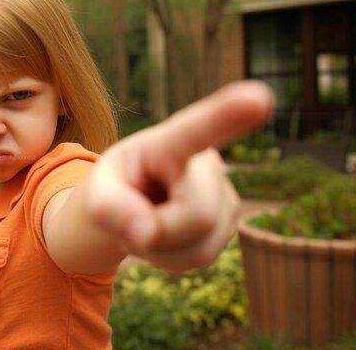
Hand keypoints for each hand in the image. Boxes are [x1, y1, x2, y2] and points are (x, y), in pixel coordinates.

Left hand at [86, 80, 273, 270]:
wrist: (131, 204)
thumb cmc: (114, 189)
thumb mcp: (97, 194)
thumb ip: (109, 209)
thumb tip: (145, 234)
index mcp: (168, 143)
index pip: (198, 130)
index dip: (228, 116)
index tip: (258, 98)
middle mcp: (206, 162)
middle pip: (197, 216)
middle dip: (159, 233)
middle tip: (133, 220)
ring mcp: (225, 193)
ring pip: (198, 245)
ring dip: (161, 249)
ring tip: (149, 223)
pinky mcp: (230, 220)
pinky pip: (199, 257)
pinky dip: (171, 258)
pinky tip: (165, 236)